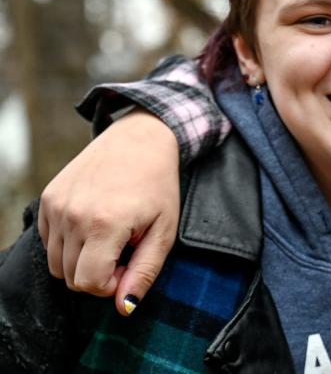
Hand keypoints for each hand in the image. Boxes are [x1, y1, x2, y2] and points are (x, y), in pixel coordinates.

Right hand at [38, 110, 180, 315]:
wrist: (139, 139)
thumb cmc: (158, 184)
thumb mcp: (165, 229)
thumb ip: (145, 271)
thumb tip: (124, 307)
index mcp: (105, 223)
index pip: (89, 283)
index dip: (111, 285)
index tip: (129, 264)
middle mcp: (73, 215)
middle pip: (71, 278)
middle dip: (98, 274)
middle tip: (123, 249)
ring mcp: (56, 205)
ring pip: (56, 264)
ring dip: (82, 260)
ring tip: (110, 237)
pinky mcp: (48, 198)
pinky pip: (49, 242)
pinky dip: (69, 244)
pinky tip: (94, 224)